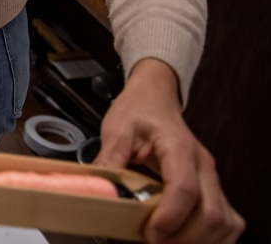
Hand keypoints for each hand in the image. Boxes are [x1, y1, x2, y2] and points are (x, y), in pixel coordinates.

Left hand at [96, 58, 242, 243]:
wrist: (155, 97)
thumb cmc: (139, 110)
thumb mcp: (116, 129)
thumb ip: (109, 159)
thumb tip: (99, 188)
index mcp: (179, 147)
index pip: (184, 189)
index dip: (170, 217)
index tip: (151, 232)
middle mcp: (203, 165)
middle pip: (210, 213)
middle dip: (184, 237)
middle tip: (155, 242)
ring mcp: (212, 178)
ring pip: (224, 221)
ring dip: (200, 240)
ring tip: (168, 242)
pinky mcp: (213, 188)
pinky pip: (227, 220)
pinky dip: (214, 237)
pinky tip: (190, 239)